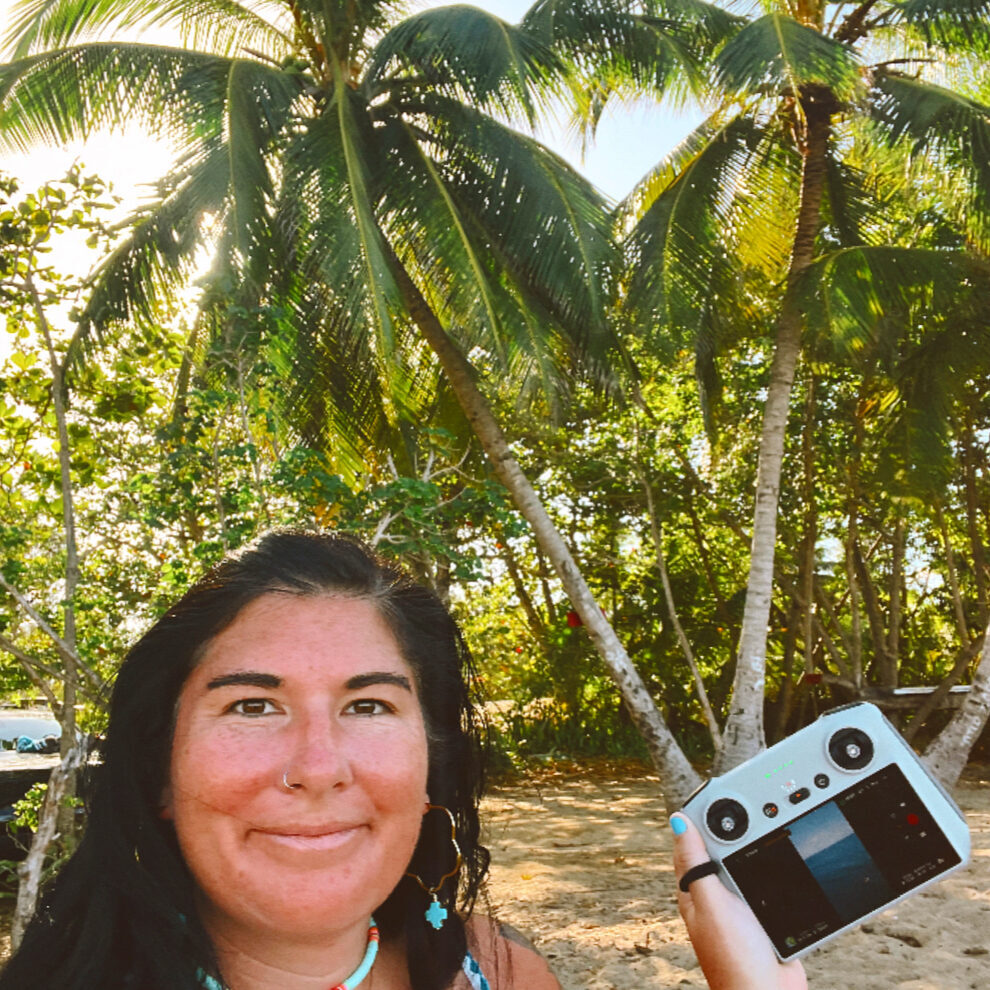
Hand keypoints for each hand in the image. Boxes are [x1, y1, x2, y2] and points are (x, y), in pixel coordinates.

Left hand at [670, 814, 806, 989]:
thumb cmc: (734, 960)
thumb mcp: (712, 905)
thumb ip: (696, 864)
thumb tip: (678, 821)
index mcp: (694, 890)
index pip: (694, 840)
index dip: (706, 815)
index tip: (725, 790)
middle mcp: (715, 896)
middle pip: (725, 848)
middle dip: (739, 825)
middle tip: (760, 799)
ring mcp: (740, 907)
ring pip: (750, 863)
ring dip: (762, 844)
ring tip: (777, 817)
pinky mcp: (763, 917)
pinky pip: (769, 882)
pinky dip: (779, 869)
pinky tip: (790, 854)